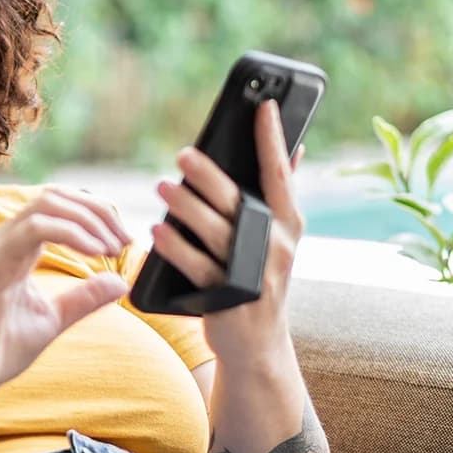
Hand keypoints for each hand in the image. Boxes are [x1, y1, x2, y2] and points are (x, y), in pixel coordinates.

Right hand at [0, 188, 131, 405]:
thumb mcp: (52, 318)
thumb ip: (84, 297)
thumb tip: (121, 281)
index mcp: (18, 248)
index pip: (59, 207)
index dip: (95, 215)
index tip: (122, 242)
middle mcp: (5, 240)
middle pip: (56, 196)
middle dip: (97, 211)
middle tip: (123, 241)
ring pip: (47, 204)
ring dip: (88, 219)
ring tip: (111, 247)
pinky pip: (35, 229)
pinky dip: (72, 233)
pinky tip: (93, 253)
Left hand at [149, 100, 305, 369]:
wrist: (257, 346)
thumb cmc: (260, 278)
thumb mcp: (279, 239)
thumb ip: (281, 194)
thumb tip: (295, 147)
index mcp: (289, 225)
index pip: (281, 174)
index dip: (274, 139)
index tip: (266, 106)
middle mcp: (275, 247)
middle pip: (239, 202)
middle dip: (210, 176)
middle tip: (183, 154)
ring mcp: (252, 275)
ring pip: (215, 232)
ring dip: (186, 207)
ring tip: (162, 187)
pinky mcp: (227, 298)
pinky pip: (197, 267)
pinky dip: (176, 247)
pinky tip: (158, 231)